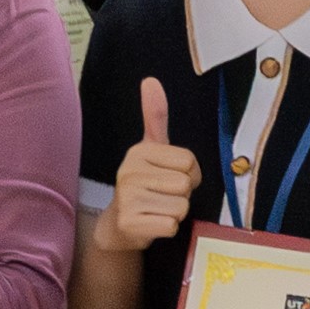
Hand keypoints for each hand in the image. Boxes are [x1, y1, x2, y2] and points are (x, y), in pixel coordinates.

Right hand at [98, 75, 199, 255]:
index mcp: (139, 151)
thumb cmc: (143, 186)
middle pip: (186, 184)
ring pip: (181, 206)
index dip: (190, 174)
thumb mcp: (151, 150)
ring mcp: (127, 197)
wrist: (119, 227)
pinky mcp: (130, 222)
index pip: (190, 162)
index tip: (169, 178)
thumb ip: (155, 116)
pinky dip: (167, 228)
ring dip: (175, 212)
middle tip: (162, 196)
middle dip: (182, 195)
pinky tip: (151, 224)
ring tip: (156, 210)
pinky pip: (171, 225)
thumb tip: (150, 79)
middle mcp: (129, 171)